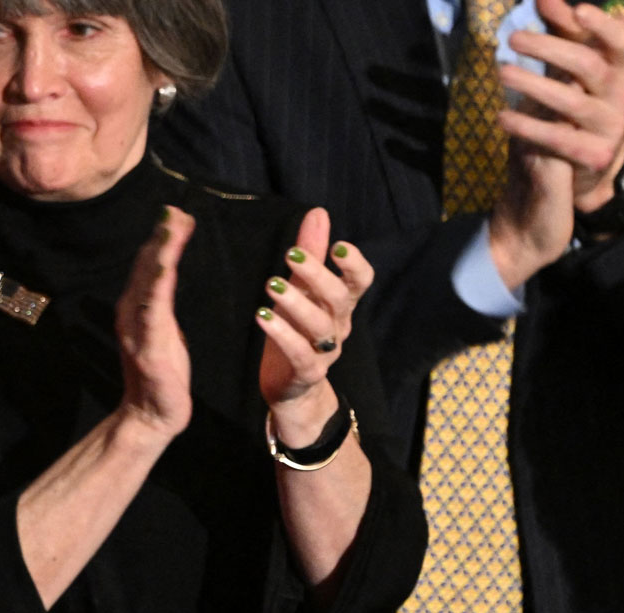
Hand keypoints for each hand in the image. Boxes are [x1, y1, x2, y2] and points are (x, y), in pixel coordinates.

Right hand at [115, 206, 194, 441]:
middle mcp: (130, 313)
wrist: (151, 414)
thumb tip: (167, 267)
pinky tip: (167, 268)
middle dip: (161, 238)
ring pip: (148, 284)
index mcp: (136, 307)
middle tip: (176, 210)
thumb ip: (161, 298)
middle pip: (146, 268)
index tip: (177, 212)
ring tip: (172, 229)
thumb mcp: (164, 327)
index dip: (162, 237)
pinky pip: (152, 313)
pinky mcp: (147, 347)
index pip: (150, 265)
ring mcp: (136, 330)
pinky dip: (157, 288)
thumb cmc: (161, 371)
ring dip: (160, 254)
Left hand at [257, 208, 371, 444]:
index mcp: (341, 305)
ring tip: (271, 285)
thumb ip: (311, 254)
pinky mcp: (307, 373)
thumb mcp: (302, 290)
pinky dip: (282, 335)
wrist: (294, 389)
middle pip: (339, 298)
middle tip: (290, 256)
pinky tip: (262, 317)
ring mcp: (326, 352)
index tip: (338, 245)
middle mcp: (338, 326)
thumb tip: (318, 212)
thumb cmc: (297, 331)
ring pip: (319, 326)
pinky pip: (300, 354)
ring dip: (296, 303)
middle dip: (318, 275)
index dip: (354, 264)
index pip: (361, 281)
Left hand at [491, 0, 623, 279]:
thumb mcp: (567, 77)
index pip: (620, 43)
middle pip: (591, 66)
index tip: (572, 8)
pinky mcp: (590, 158)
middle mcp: (619, 99)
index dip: (600, 26)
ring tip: (501, 72)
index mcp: (618, 75)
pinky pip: (559, 139)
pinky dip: (529, 126)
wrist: (578, 179)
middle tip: (514, 37)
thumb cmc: (570, 116)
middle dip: (553, 48)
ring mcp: (608, 129)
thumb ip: (562, 39)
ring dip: (535, 84)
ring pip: (575, 101)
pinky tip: (502, 117)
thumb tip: (545, 0)